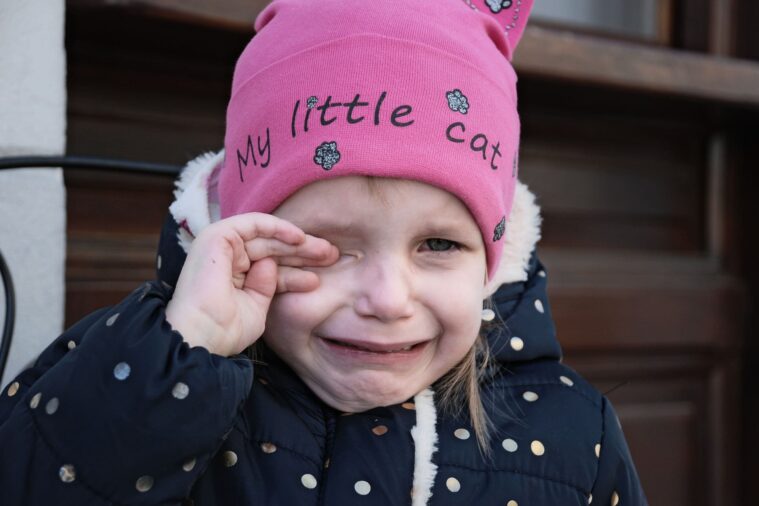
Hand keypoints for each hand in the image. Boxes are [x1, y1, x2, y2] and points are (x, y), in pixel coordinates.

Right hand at [165, 213, 337, 355]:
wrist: (203, 335)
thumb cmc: (225, 330)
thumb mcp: (257, 307)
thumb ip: (269, 286)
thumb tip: (275, 266)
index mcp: (233, 276)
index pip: (271, 267)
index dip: (296, 269)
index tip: (320, 275)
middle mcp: (226, 258)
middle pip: (272, 250)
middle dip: (303, 252)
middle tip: (332, 256)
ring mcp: (221, 246)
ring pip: (267, 237)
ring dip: (297, 242)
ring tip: (325, 251)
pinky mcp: (218, 235)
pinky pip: (254, 223)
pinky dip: (277, 227)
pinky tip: (300, 238)